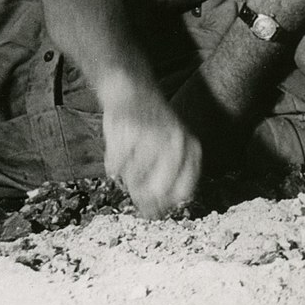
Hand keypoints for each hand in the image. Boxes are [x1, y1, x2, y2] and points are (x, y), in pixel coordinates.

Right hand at [102, 82, 202, 218]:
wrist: (134, 90)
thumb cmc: (151, 128)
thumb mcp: (170, 151)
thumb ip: (165, 181)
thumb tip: (153, 215)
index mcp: (191, 150)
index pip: (183, 192)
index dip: (164, 205)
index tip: (152, 207)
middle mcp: (177, 143)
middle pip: (157, 190)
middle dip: (142, 194)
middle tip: (134, 186)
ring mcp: (155, 137)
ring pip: (134, 178)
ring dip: (126, 176)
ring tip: (129, 157)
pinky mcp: (131, 131)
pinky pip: (116, 166)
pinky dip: (113, 164)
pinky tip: (119, 149)